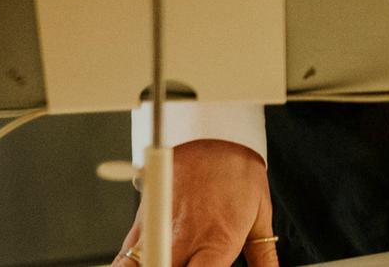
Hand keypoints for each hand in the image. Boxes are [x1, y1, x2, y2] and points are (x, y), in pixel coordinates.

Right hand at [109, 139, 277, 266]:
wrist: (212, 135)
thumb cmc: (237, 173)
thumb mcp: (260, 215)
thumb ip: (264, 254)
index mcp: (217, 244)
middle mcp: (184, 242)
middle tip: (188, 263)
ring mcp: (158, 234)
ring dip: (154, 266)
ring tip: (169, 260)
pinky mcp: (140, 225)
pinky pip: (124, 259)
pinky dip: (128, 266)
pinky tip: (145, 262)